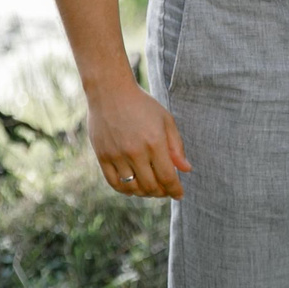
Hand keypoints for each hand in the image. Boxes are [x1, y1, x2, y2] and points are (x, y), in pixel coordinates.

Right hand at [86, 73, 189, 199]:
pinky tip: (133, 188)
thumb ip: (176, 147)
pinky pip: (114, 183)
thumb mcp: (166, 120)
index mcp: (154, 142)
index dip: (175, 190)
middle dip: (161, 192)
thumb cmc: (142, 105)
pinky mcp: (102, 156)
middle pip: (150, 186)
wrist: (110, 92)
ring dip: (144, 193)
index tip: (179, 195)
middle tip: (166, 191)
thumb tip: (186, 170)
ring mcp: (117, 155)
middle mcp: (135, 152)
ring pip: (132, 188)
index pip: (167, 177)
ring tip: (150, 189)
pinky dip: (125, 190)